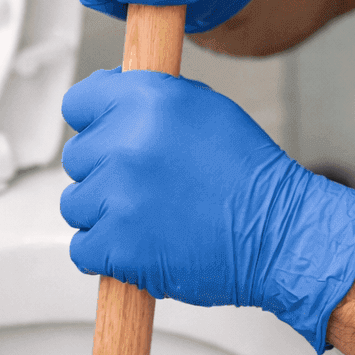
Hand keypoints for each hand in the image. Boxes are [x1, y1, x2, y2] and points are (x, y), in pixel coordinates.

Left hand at [60, 69, 354, 351]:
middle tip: (148, 188)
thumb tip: (110, 102)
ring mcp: (118, 196)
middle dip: (105, 174)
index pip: (79, 103)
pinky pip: (82, 248)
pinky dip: (107, 255)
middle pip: (76, 158)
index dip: (95, 124)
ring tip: (150, 219)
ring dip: (105, 215)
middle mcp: (127, 142)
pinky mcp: (116, 245)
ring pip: (76, 205)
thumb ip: (151, 101)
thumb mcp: (204, 110)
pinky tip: (142, 246)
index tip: (109, 140)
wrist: (279, 234)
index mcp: (147, 100)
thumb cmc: (250, 176)